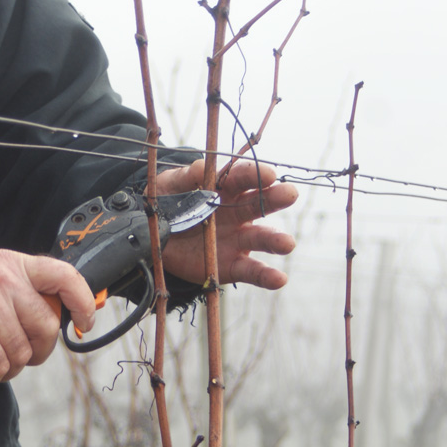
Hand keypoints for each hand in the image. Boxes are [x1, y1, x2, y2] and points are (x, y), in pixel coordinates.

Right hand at [0, 250, 94, 390]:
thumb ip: (19, 290)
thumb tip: (54, 319)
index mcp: (13, 264)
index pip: (65, 277)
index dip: (83, 302)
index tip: (84, 323)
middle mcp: (6, 281)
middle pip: (47, 327)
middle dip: (37, 351)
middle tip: (17, 356)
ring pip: (22, 354)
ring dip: (6, 368)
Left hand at [155, 159, 296, 289]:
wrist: (157, 236)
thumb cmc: (169, 202)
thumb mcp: (171, 185)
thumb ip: (187, 177)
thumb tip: (203, 167)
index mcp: (224, 188)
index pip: (241, 177)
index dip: (254, 174)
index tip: (268, 174)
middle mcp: (237, 212)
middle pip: (258, 204)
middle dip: (274, 199)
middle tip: (289, 194)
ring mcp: (237, 239)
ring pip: (260, 238)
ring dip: (275, 240)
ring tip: (287, 244)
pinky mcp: (231, 265)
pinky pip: (251, 271)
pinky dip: (266, 276)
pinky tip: (279, 279)